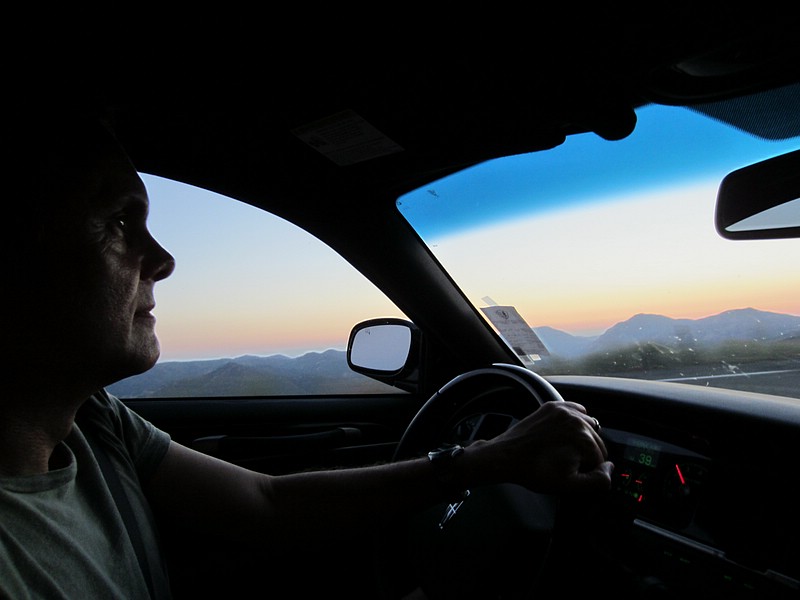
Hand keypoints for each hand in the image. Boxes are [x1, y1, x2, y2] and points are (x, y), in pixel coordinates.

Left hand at [467, 401, 612, 493]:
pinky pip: (576, 409)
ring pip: (589, 424)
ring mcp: (563, 410)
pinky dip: (576, 420)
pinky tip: (566, 432)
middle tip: (568, 463)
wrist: (506, 456)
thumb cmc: (534, 471)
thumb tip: (610, 468)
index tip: (575, 473)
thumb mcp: (569, 485)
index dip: (590, 470)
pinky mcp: (552, 406)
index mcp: (583, 439)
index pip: (602, 458)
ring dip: (584, 437)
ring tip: (566, 450)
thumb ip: (598, 481)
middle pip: (597, 441)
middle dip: (587, 454)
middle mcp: (576, 420)